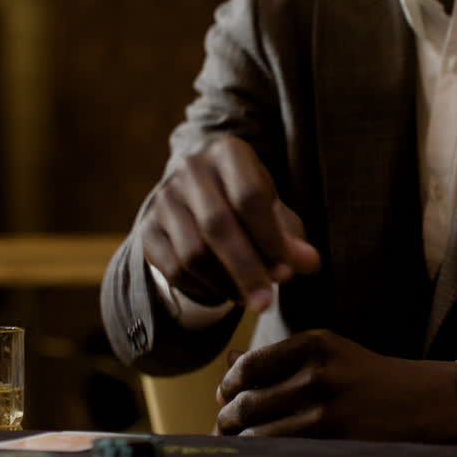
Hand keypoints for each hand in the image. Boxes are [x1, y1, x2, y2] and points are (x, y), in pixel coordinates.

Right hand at [141, 135, 320, 310]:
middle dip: (246, 270)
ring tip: (249, 298)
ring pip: (193, 253)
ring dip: (225, 284)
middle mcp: (191, 169)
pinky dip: (202, 288)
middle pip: (217, 225)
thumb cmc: (247, 203)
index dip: (270, 239)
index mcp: (228, 153)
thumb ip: (291, 237)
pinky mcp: (148, 227)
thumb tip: (308, 263)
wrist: (196, 194)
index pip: (249, 197)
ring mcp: (164, 197)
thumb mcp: (273, 211)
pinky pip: (174, 269)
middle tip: (266, 303)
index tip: (289, 272)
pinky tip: (223, 292)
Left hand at [215, 330, 456, 442]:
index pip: (247, 367)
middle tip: (225, 430)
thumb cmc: (372, 380)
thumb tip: (228, 365)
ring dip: (242, 446)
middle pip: (246, 404)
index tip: (225, 399)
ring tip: (242, 449)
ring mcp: (329, 412)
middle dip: (227, 421)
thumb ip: (278, 359)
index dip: (227, 387)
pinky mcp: (338, 444)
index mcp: (315, 344)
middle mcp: (319, 373)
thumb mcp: (330, 355)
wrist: (432, 403)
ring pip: (258, 436)